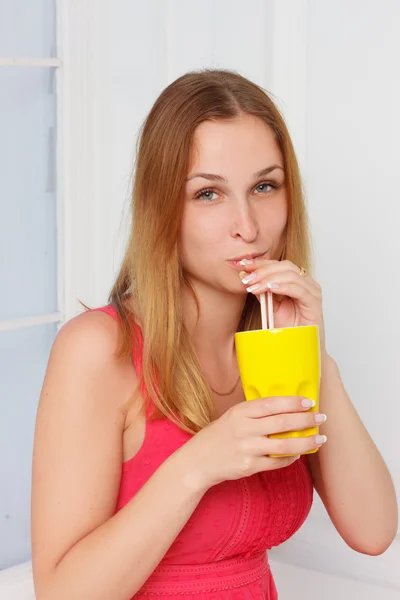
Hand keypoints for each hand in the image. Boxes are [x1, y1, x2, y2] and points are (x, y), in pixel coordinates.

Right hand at [182, 396, 326, 489]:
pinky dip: (291, 458)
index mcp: (239, 412)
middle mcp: (243, 429)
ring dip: (305, 442)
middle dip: (305, 420)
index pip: (270, 404)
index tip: (309, 401)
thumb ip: (254, 412)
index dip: (292, 402)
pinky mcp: (249, 466)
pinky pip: (276, 462)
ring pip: (283, 445)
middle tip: (322, 418)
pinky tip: (300, 454)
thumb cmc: (218, 436)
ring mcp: (246, 448)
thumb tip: (286, 408)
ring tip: (320, 439)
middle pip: (281, 423)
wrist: (198, 461)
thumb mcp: (232, 416)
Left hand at [239, 258, 325, 352]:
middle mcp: (307, 283)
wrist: (300, 350)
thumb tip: (247, 278)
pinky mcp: (315, 303)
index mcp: (298, 282)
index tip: (243, 265)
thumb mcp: (271, 308)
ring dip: (269, 279)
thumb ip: (263, 292)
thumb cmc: (289, 330)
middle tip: (246, 278)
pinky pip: (299, 290)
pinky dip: (283, 287)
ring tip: (253, 286)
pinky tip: (269, 289)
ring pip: (291, 275)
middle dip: (263, 270)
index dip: (260, 264)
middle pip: (285, 266)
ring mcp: (313, 292)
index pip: (279, 265)